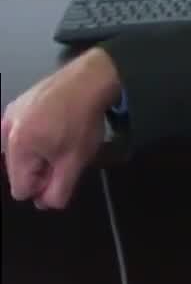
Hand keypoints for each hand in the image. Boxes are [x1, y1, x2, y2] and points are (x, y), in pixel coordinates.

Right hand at [1, 47, 121, 209]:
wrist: (90, 78)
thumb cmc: (83, 121)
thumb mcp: (76, 161)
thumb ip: (58, 189)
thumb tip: (45, 204)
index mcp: (17, 148)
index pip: (21, 190)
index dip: (44, 186)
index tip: (62, 170)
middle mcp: (5, 132)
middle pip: (18, 171)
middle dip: (40, 168)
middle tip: (64, 150)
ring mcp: (9, 116)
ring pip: (20, 152)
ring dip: (39, 151)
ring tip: (62, 136)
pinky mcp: (17, 104)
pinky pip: (22, 132)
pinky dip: (36, 134)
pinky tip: (55, 124)